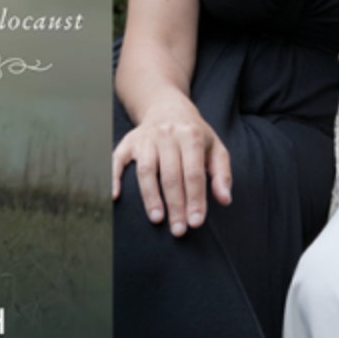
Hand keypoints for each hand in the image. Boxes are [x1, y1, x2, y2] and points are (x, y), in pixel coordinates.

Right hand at [111, 106, 231, 236]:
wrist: (168, 107)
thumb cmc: (194, 134)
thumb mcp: (215, 147)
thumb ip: (222, 174)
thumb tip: (224, 200)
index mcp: (191, 135)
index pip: (193, 173)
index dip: (195, 199)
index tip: (196, 222)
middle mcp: (167, 134)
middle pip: (170, 175)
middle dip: (175, 205)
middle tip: (178, 230)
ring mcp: (146, 137)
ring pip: (146, 170)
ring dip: (150, 197)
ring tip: (157, 219)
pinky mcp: (129, 141)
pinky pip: (118, 159)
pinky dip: (114, 177)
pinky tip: (116, 196)